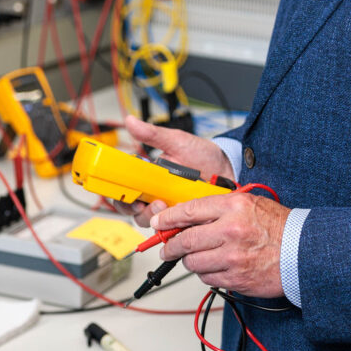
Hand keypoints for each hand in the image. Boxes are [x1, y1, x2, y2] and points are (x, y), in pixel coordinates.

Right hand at [118, 114, 234, 229]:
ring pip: (154, 223)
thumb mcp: (177, 142)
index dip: (122, 198)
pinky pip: (175, 229)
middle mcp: (156, 195)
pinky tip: (186, 214)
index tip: (129, 197)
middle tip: (156, 203)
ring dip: (159, 218)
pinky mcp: (186, 219)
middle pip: (136, 212)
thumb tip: (131, 122)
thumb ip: (153, 135)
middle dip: (142, 211)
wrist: (228, 167)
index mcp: (149, 177)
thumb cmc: (202, 155)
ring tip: (171, 205)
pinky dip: (177, 224)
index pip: (126, 192)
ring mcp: (171, 209)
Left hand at [150, 193, 290, 297]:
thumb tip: (186, 217)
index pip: (189, 211)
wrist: (302, 251)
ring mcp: (233, 257)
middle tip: (167, 248)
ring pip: (193, 262)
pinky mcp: (236, 278)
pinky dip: (206, 273)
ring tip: (199, 256)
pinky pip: (207, 278)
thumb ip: (218, 208)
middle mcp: (231, 231)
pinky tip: (216, 266)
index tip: (158, 223)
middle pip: (185, 240)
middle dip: (171, 245)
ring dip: (190, 260)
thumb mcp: (248, 203)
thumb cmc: (277, 226)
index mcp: (234, 207)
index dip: (168, 218)